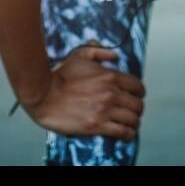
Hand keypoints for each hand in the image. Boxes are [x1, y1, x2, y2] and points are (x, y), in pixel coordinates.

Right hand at [25, 44, 145, 139]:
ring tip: (131, 125)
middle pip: (138, 105)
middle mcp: (111, 94)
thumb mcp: (80, 55)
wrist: (45, 95)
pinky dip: (128, 134)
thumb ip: (99, 51)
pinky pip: (122, 132)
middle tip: (132, 112)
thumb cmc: (61, 76)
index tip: (136, 96)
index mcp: (110, 76)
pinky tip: (126, 134)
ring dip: (134, 123)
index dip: (139, 93)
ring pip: (133, 120)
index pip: (137, 86)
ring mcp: (105, 110)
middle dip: (137, 109)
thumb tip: (114, 55)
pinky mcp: (97, 125)